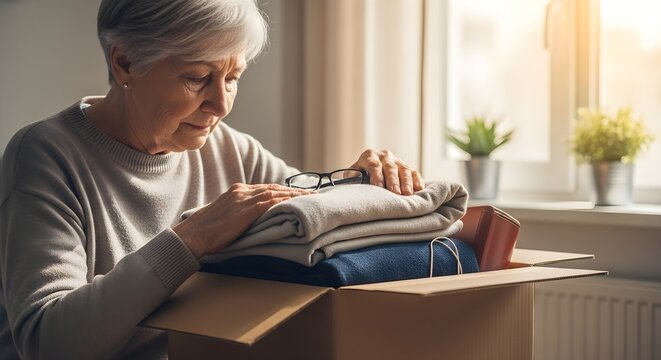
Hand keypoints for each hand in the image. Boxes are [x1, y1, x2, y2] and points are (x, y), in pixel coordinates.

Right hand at [173, 183, 313, 257]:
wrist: (193, 235)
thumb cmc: (206, 231)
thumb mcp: (225, 216)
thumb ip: (240, 213)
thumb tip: (254, 220)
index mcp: (236, 190)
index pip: (265, 188)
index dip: (283, 190)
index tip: (297, 194)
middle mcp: (242, 190)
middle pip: (274, 188)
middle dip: (294, 191)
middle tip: (312, 194)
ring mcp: (244, 198)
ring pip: (276, 193)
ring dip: (295, 195)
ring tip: (311, 198)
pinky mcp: (246, 209)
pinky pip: (271, 203)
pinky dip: (286, 202)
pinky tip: (298, 205)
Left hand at [350, 149, 424, 194]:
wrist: (367, 169)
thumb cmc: (359, 174)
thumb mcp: (353, 173)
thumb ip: (352, 175)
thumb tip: (356, 178)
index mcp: (370, 155)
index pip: (374, 165)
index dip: (376, 176)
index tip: (378, 187)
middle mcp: (384, 156)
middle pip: (390, 167)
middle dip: (393, 180)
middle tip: (395, 192)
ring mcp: (397, 161)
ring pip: (403, 169)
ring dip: (406, 181)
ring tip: (407, 193)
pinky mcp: (405, 167)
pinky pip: (413, 172)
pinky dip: (417, 179)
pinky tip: (419, 188)